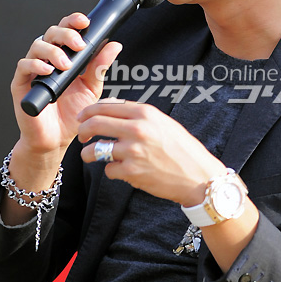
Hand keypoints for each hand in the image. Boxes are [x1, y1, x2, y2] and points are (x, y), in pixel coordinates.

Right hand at [11, 13, 121, 154]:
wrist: (57, 139)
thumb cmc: (72, 113)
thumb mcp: (92, 88)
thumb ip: (100, 67)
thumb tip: (114, 45)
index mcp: (64, 56)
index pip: (66, 30)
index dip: (73, 22)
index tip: (85, 22)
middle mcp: (48, 59)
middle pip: (51, 33)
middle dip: (66, 34)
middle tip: (79, 45)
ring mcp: (33, 70)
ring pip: (37, 45)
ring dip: (53, 51)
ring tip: (66, 64)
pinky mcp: (21, 83)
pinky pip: (23, 66)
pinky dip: (35, 65)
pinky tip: (48, 71)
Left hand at [78, 99, 224, 204]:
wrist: (198, 176)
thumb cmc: (183, 149)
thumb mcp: (163, 122)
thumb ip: (138, 114)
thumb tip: (111, 106)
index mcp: (145, 113)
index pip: (106, 106)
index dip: (89, 111)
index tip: (83, 117)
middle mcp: (137, 129)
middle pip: (95, 124)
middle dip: (83, 130)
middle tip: (82, 135)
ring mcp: (133, 151)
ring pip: (94, 149)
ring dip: (88, 153)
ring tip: (91, 155)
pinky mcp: (131, 172)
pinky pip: (108, 170)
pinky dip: (111, 171)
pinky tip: (121, 170)